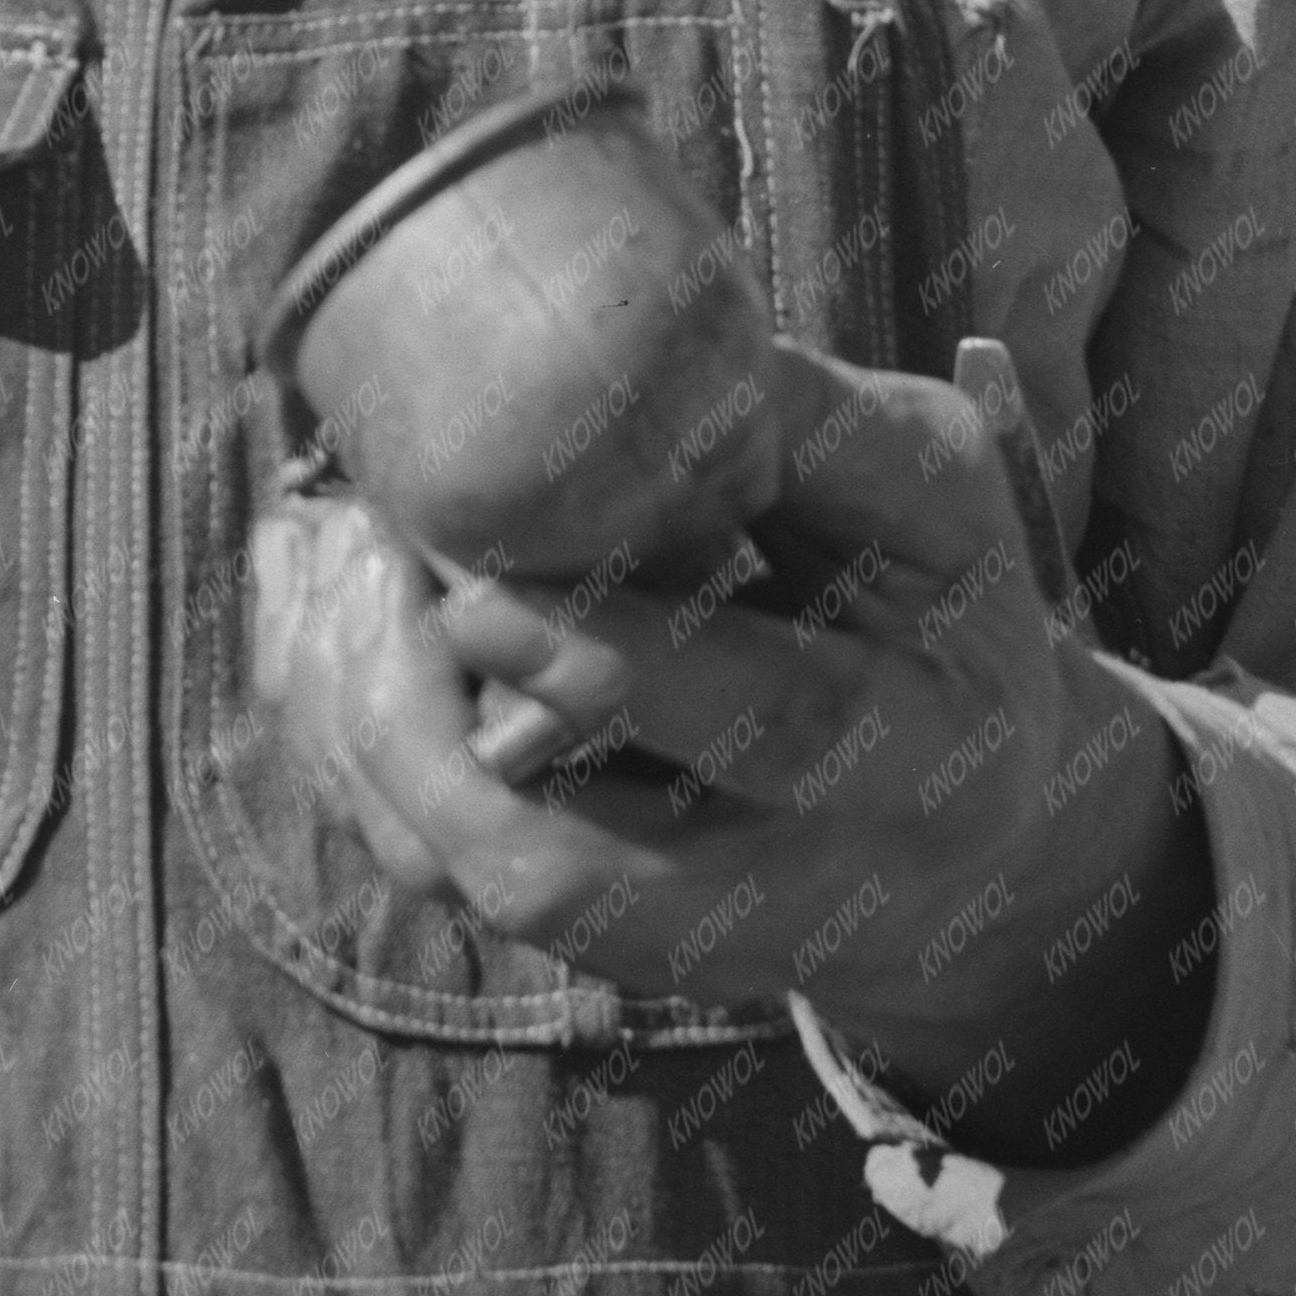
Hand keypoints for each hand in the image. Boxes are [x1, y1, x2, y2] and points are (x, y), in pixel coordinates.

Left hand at [249, 340, 1207, 1148]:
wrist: (970, 833)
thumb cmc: (942, 610)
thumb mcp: (938, 498)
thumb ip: (818, 427)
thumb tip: (651, 351)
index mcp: (917, 758)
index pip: (765, 728)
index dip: (609, 663)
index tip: (474, 587)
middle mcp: (796, 893)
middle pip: (575, 881)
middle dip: (433, 739)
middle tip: (361, 559)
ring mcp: (686, 944)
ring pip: (486, 889)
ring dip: (373, 737)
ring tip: (330, 560)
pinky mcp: (602, 945)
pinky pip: (447, 874)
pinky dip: (358, 748)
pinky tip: (324, 607)